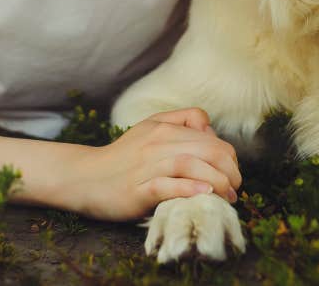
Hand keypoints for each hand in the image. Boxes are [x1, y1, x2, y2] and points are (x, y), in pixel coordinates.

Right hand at [64, 107, 240, 220]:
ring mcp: (147, 165)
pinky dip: (189, 189)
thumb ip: (180, 122)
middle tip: (235, 190)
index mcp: (163, 127)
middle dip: (231, 171)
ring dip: (217, 182)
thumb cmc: (121, 158)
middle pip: (209, 149)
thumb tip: (210, 131)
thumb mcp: (149, 129)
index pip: (210, 136)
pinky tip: (204, 194)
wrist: (83, 177)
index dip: (228, 155)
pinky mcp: (138, 189)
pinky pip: (168, 186)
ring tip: (228, 197)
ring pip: (192, 165)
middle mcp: (157, 142)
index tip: (229, 174)